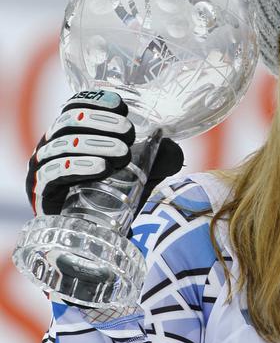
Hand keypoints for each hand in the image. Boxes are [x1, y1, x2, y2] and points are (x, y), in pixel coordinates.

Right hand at [26, 90, 183, 215]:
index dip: (95, 102)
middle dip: (100, 123)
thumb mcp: (139, 175)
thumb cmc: (114, 200)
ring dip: (93, 144)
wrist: (95, 241)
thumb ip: (156, 161)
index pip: (74, 107)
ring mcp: (42, 170)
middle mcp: (51, 148)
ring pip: (62, 147)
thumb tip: (174, 152)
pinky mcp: (41, 194)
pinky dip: (78, 167)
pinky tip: (101, 167)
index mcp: (70, 136)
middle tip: (129, 132)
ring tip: (122, 153)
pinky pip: (54, 174)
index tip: (121, 107)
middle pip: (68, 123)